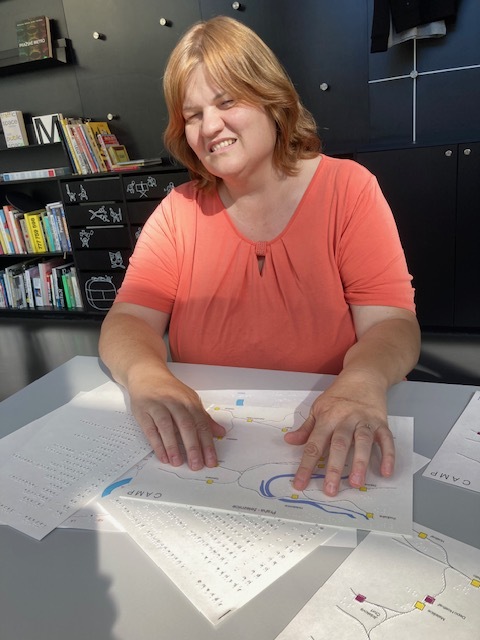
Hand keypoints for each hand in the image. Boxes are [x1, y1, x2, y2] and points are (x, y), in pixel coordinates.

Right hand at [128, 371, 225, 470]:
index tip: (211, 460)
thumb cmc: (171, 391)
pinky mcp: (143, 411)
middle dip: (192, 447)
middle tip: (197, 465)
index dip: (207, 443)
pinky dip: (157, 444)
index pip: (201, 424)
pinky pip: (150, 430)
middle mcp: (174, 402)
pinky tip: (163, 457)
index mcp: (189, 401)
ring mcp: (158, 406)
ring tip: (178, 463)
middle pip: (186, 425)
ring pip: (166, 427)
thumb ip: (204, 418)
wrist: (147, 375)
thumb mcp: (190, 400)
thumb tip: (221, 433)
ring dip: (173, 446)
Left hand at [284, 379, 393, 495]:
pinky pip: (386, 440)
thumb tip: (289, 441)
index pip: (314, 444)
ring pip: (362, 442)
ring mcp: (364, 421)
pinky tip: (386, 472)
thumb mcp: (318, 408)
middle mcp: (345, 419)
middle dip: (334, 468)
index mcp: (327, 417)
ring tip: (356, 483)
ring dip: (359, 463)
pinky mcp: (381, 422)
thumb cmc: (338, 395)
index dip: (306, 465)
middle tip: (330, 490)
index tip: (300, 484)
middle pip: (339, 444)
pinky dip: (388, 456)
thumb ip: (306, 428)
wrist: (363, 376)